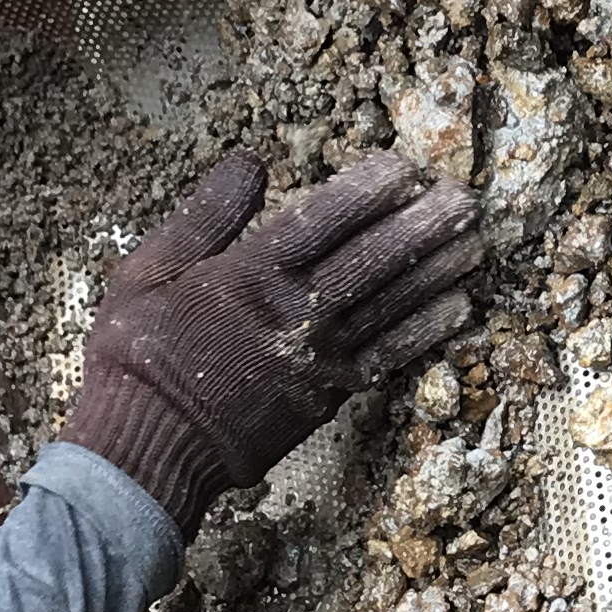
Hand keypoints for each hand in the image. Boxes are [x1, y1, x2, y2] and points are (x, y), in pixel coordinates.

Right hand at [58, 151, 484, 530]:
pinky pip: (388, 357)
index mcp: (247, 275)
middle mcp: (294, 313)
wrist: (145, 448)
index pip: (321, 220)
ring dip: (437, 271)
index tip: (406, 166)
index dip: (368, 190)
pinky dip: (425, 330)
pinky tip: (459, 307)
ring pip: (391, 304)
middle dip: (422, 224)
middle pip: (372, 259)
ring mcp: (317, 358)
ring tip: (476, 240)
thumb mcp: (146, 272)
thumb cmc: (136, 355)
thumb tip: (250, 162)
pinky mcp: (327, 395)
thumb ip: (204, 217)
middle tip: (465, 197)